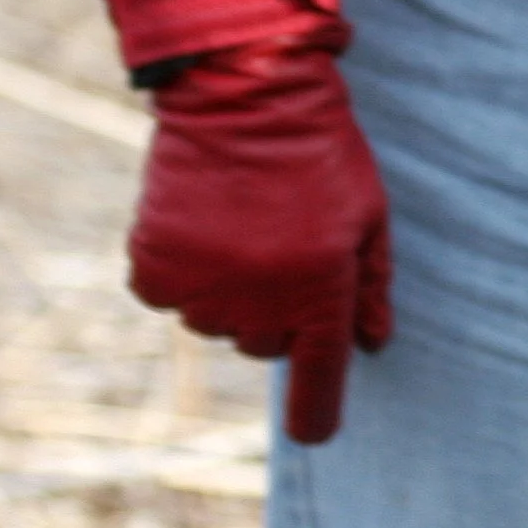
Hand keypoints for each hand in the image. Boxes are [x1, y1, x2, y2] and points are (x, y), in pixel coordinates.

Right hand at [128, 26, 391, 441]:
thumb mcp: (369, 215)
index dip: (317, 411)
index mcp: (322, 291)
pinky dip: (179, 270)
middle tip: (279, 245)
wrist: (244, 93)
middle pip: (265, 345)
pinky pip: (167, 296)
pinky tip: (199, 224)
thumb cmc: (320, 153)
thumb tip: (373, 344)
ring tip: (240, 222)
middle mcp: (261, 302)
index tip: (314, 434)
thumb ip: (373, 285)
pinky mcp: (153, 268)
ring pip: (215, 321)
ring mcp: (203, 289)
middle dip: (276, 310)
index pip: (319, 376)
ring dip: (227, 288)